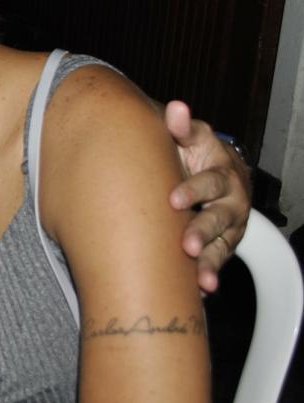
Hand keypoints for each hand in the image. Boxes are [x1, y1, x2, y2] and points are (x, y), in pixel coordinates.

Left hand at [164, 101, 251, 293]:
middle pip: (219, 219)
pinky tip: (199, 294)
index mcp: (221, 174)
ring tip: (201, 281)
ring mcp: (228, 228)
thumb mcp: (192, 139)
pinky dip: (208, 279)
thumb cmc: (196, 155)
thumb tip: (175, 108)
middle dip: (203, 232)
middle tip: (187, 245)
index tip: (173, 199)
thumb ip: (182, 128)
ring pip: (221, 247)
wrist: (214, 176)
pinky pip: (216, 264)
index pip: (209, 182)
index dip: (193, 190)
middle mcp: (230, 203)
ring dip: (210, 264)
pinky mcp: (221, 247)